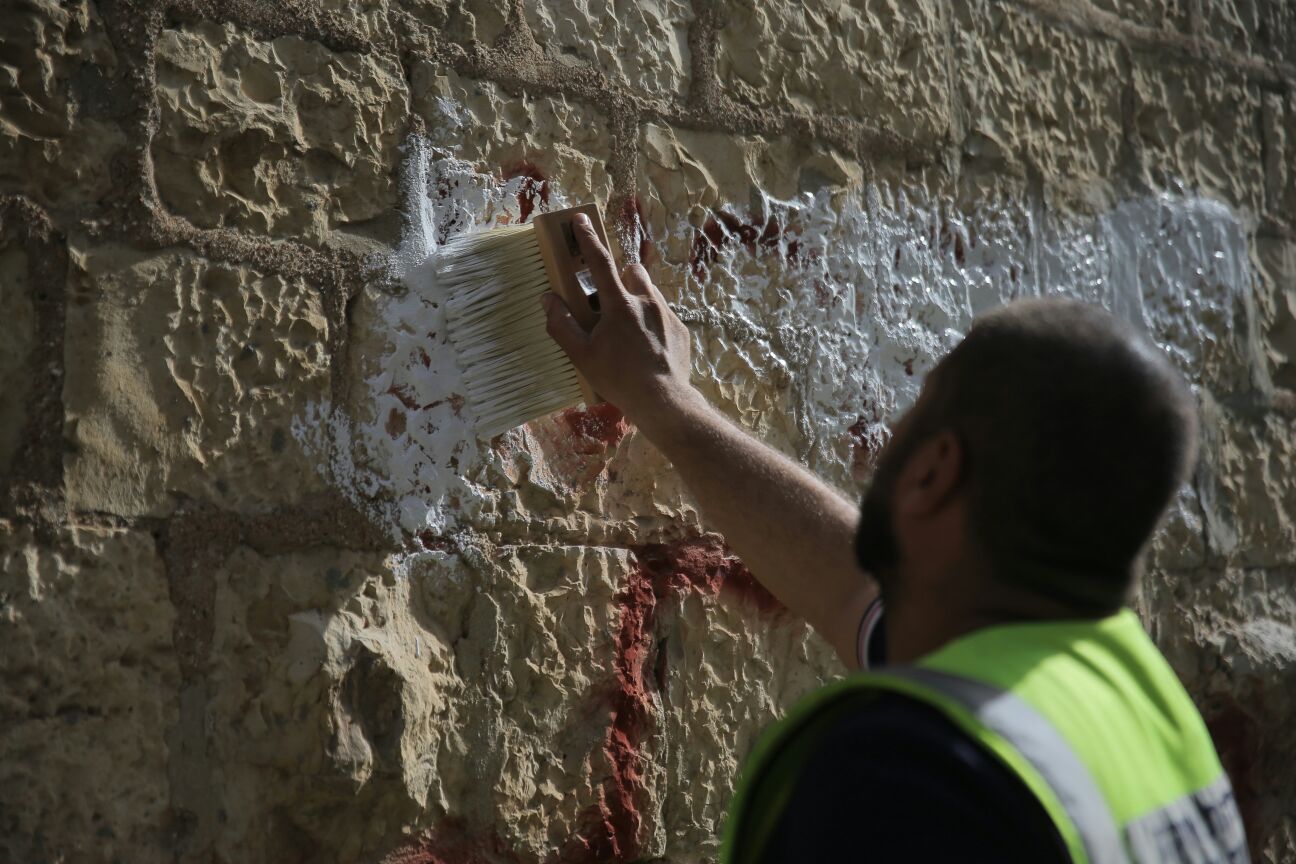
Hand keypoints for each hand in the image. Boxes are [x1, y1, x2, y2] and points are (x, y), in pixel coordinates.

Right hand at [541, 213, 700, 440]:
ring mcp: (668, 315)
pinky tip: (646, 349)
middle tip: (610, 303)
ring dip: (637, 302)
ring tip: (628, 332)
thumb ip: (562, 325)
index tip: (580, 218)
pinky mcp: (682, 330)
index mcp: (620, 305)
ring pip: (650, 294)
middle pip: (632, 271)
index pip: (600, 262)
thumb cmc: (619, 379)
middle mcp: (647, 302)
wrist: (664, 401)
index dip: (588, 239)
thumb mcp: (582, 356)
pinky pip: (664, 316)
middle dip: (621, 278)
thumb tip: (548, 300)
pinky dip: (652, 325)